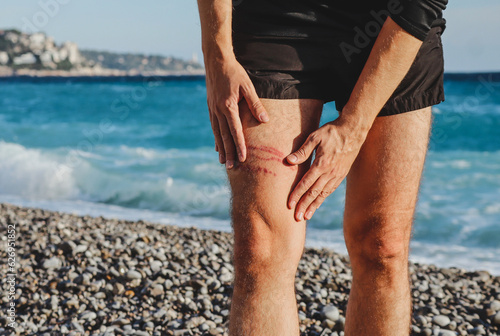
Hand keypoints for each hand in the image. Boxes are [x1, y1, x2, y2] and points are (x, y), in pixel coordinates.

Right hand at [205, 54, 268, 168]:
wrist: (215, 60)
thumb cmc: (234, 72)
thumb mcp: (248, 86)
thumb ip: (255, 104)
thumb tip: (265, 120)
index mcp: (228, 106)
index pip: (235, 130)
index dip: (239, 145)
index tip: (243, 158)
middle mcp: (218, 110)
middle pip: (224, 136)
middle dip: (229, 152)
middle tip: (232, 167)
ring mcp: (212, 109)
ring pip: (217, 133)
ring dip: (221, 149)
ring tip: (224, 162)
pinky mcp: (210, 107)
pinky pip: (214, 127)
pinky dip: (216, 138)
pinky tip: (218, 146)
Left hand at [286, 116, 367, 220]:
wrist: (353, 131)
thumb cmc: (331, 132)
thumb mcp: (315, 137)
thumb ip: (302, 150)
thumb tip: (288, 161)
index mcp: (321, 164)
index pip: (306, 183)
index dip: (297, 195)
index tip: (289, 205)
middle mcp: (330, 172)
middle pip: (314, 193)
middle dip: (304, 206)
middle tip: (296, 218)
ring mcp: (337, 175)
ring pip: (323, 194)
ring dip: (313, 206)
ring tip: (306, 216)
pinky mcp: (341, 175)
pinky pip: (330, 190)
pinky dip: (323, 199)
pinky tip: (317, 204)